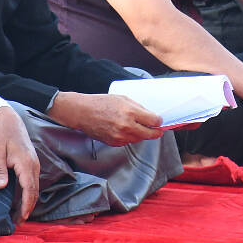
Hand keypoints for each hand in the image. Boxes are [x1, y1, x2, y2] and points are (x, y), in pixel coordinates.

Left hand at [0, 106, 39, 222]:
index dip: (26, 205)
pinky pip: (33, 182)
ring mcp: (34, 164)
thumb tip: (1, 187)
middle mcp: (34, 165)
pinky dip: (29, 193)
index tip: (21, 218)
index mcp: (25, 163)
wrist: (9, 121)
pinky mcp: (32, 163)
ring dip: (29, 201)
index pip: (29, 189)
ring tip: (20, 215)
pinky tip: (21, 200)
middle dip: (28, 208)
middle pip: (34, 191)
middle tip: (18, 222)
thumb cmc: (1, 136)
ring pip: (35, 187)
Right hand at [47, 92, 164, 145]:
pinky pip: (128, 142)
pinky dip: (131, 137)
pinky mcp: (114, 143)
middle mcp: (126, 126)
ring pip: (139, 139)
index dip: (159, 121)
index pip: (153, 121)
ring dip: (142, 134)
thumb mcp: (123, 98)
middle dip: (156, 132)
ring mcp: (120, 136)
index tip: (159, 121)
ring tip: (140, 128)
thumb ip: (138, 108)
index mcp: (130, 112)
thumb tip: (150, 116)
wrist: (83, 112)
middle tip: (158, 130)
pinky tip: (126, 130)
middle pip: (149, 134)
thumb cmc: (101, 102)